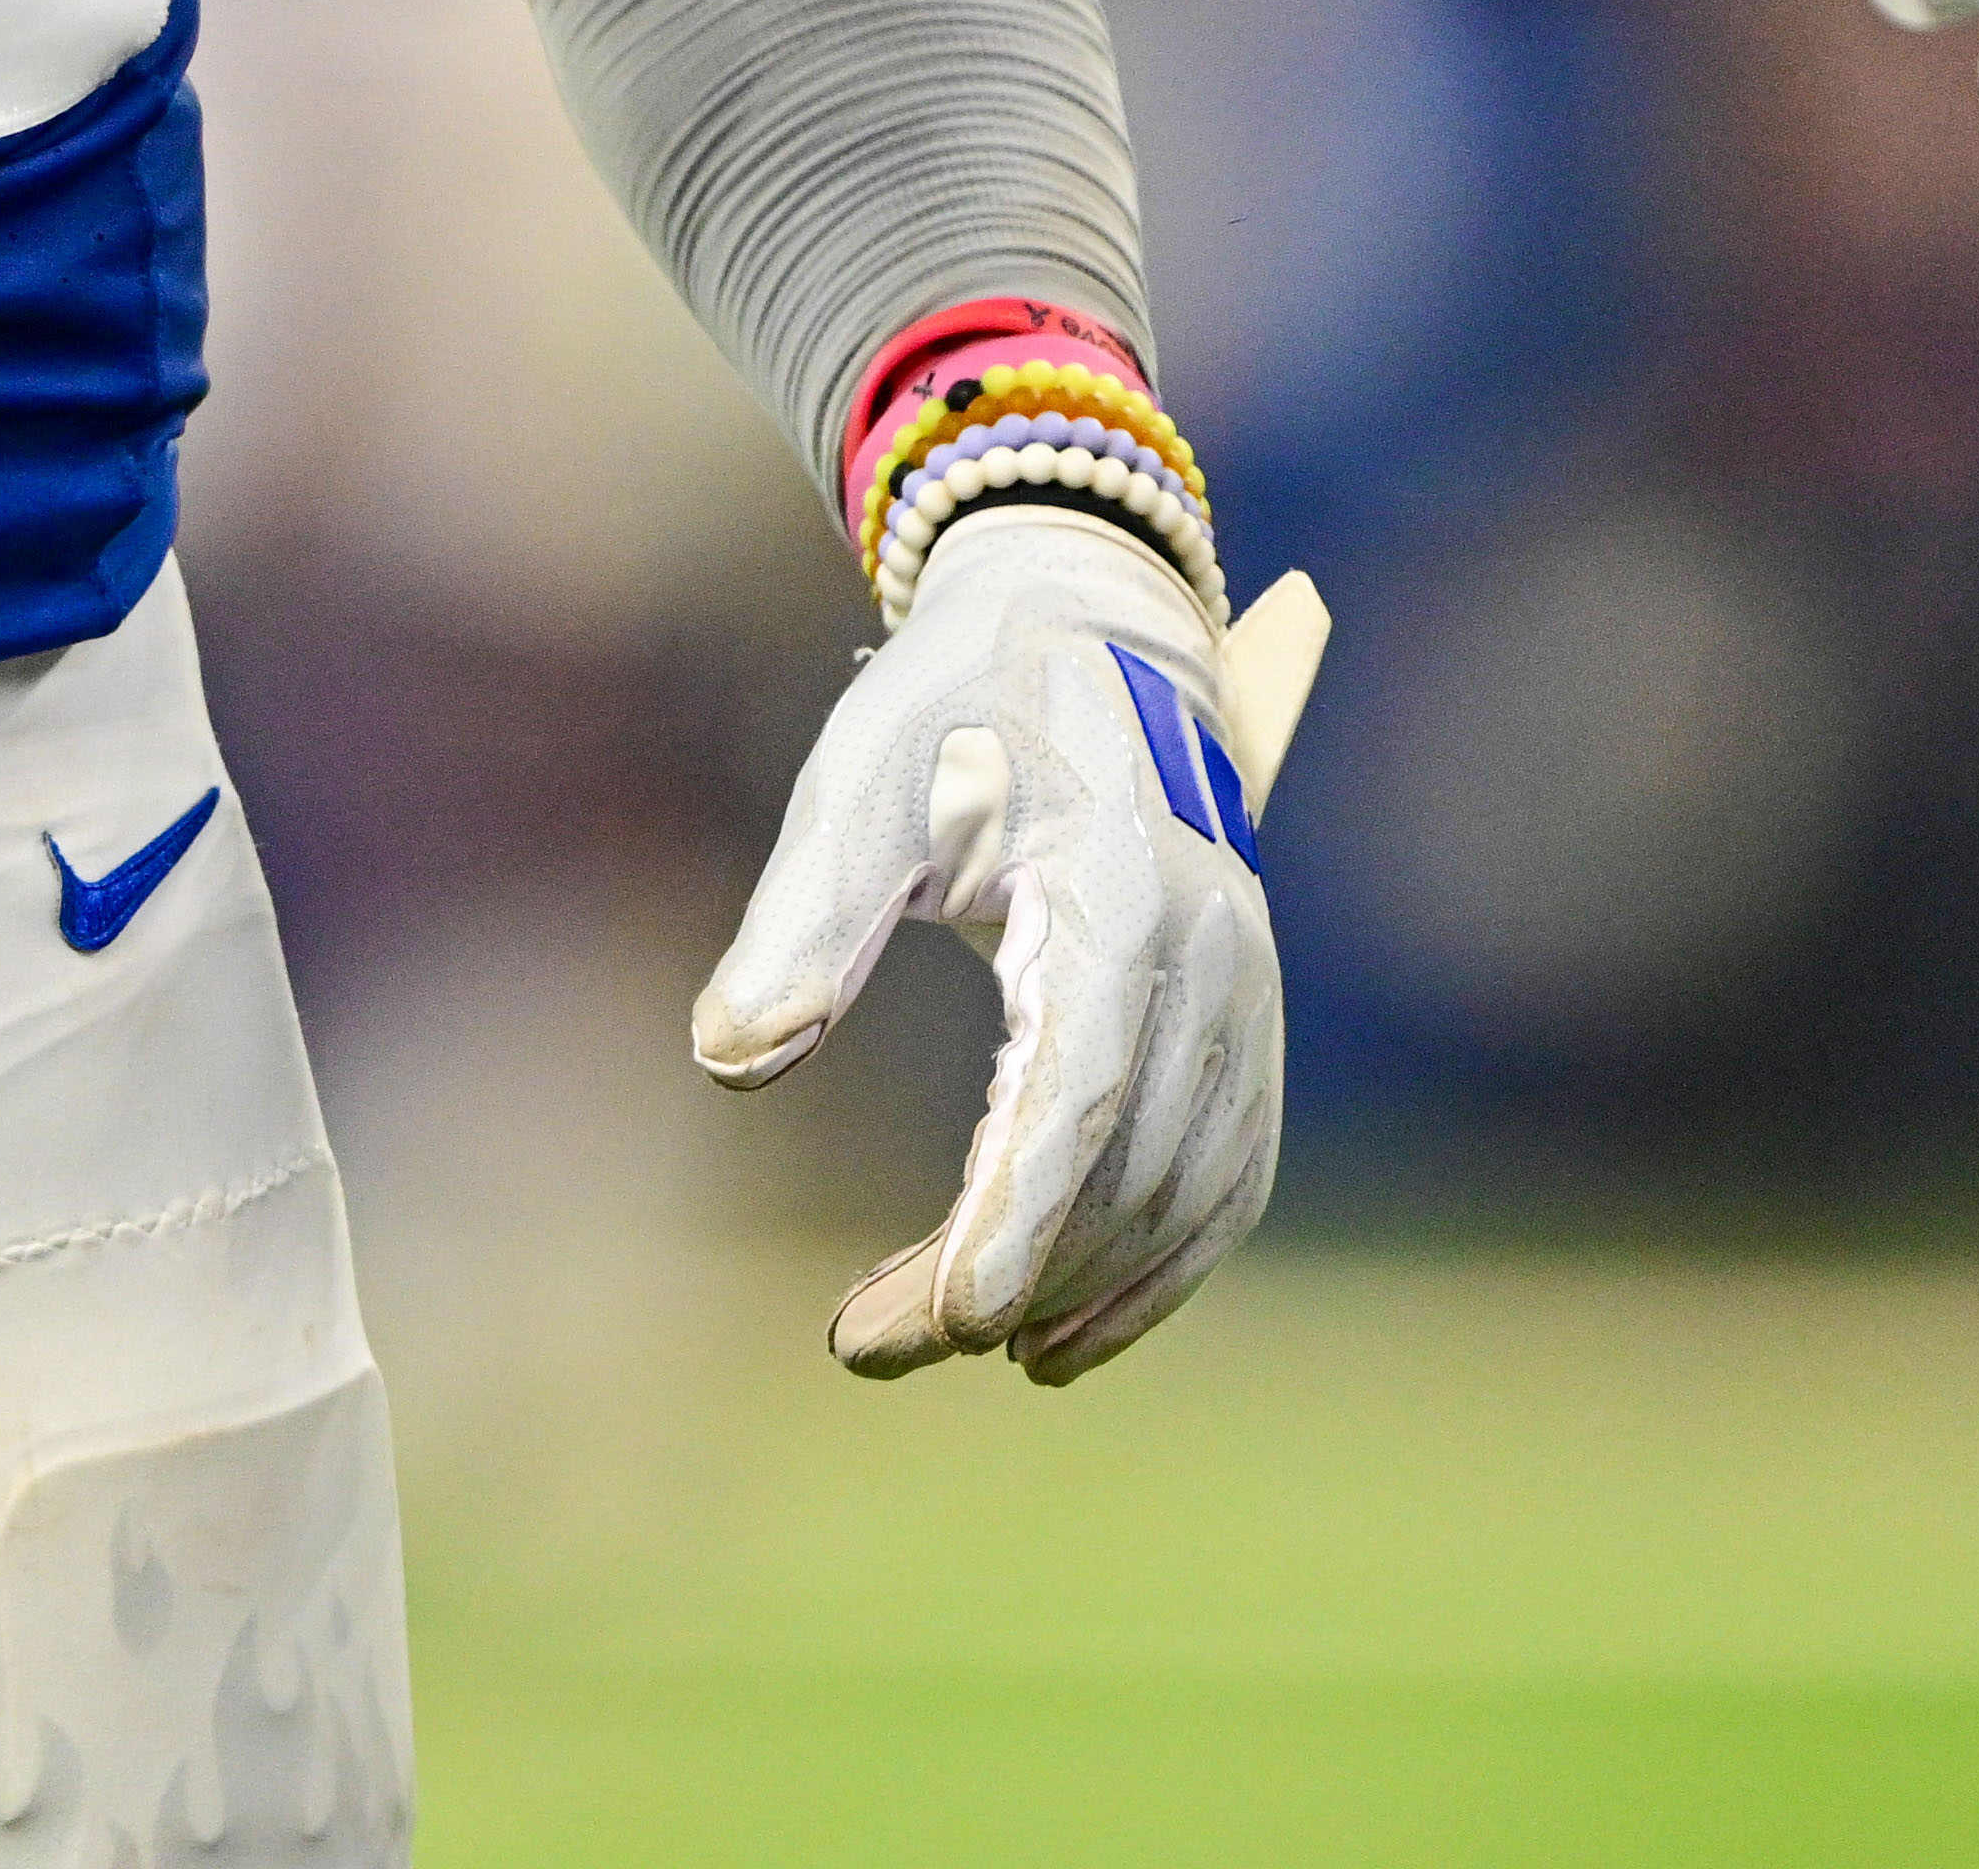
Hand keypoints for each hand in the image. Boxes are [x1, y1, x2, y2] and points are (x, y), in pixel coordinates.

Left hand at [699, 505, 1309, 1384]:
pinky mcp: (1248, 1029)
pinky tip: (1063, 1336)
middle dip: (1002, 1276)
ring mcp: (1247, 997)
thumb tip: (730, 1058)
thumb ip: (804, 921)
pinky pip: (1229, 1180)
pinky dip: (1159, 1273)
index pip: (1078, 1089)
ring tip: (937, 1341)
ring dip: (1071, 1289)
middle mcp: (1210, 953)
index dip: (1015, 1218)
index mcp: (1117, 886)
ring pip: (1184, 1194)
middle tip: (862, 1342)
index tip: (946, 1325)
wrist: (1090, 636)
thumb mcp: (861, 783)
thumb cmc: (955, 708)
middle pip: (1121, 1167)